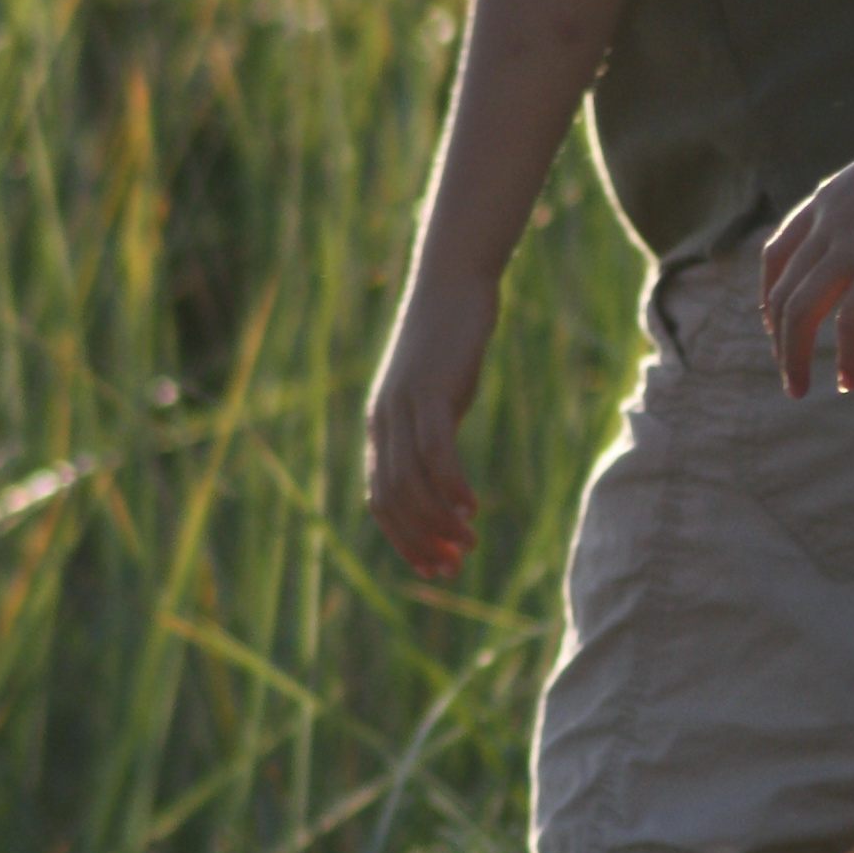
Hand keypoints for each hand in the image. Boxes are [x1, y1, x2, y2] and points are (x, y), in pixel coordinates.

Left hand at [365, 270, 497, 575]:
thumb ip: (432, 431)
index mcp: (381, 427)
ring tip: (469, 543)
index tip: (436, 567)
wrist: (450, 285)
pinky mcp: (431, 391)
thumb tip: (444, 471)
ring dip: (439, 522)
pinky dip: (451, 485)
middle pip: (392, 499)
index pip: (381, 500)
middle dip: (419, 541)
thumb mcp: (436, 394)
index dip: (404, 540)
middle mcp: (384, 421)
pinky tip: (472, 507)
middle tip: (453, 566)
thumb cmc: (448, 341)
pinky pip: (435, 450)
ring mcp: (404, 406)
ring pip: (411, 482)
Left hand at [760, 115, 853, 396]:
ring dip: (794, 358)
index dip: (768, 296)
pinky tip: (849, 382)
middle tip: (790, 376)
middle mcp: (828, 221)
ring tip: (799, 390)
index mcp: (827, 198)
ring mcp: (852, 242)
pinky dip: (846, 357)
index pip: (776, 255)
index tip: (775, 326)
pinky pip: (852, 322)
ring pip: (800, 312)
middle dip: (780, 341)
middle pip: (782, 292)